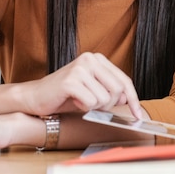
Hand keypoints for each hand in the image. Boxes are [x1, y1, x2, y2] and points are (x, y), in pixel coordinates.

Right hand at [20, 52, 141, 118]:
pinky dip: (83, 107)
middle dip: (108, 105)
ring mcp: (80, 68)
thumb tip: (126, 98)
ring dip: (93, 107)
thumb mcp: (92, 91)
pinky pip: (91, 102)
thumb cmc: (65, 95)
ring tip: (79, 100)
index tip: (139, 115)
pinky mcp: (71, 80)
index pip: (124, 80)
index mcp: (98, 59)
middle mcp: (90, 59)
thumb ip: (110, 92)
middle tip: (92, 105)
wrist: (35, 96)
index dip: (133, 99)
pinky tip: (72, 100)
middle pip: (118, 90)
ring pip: (104, 98)